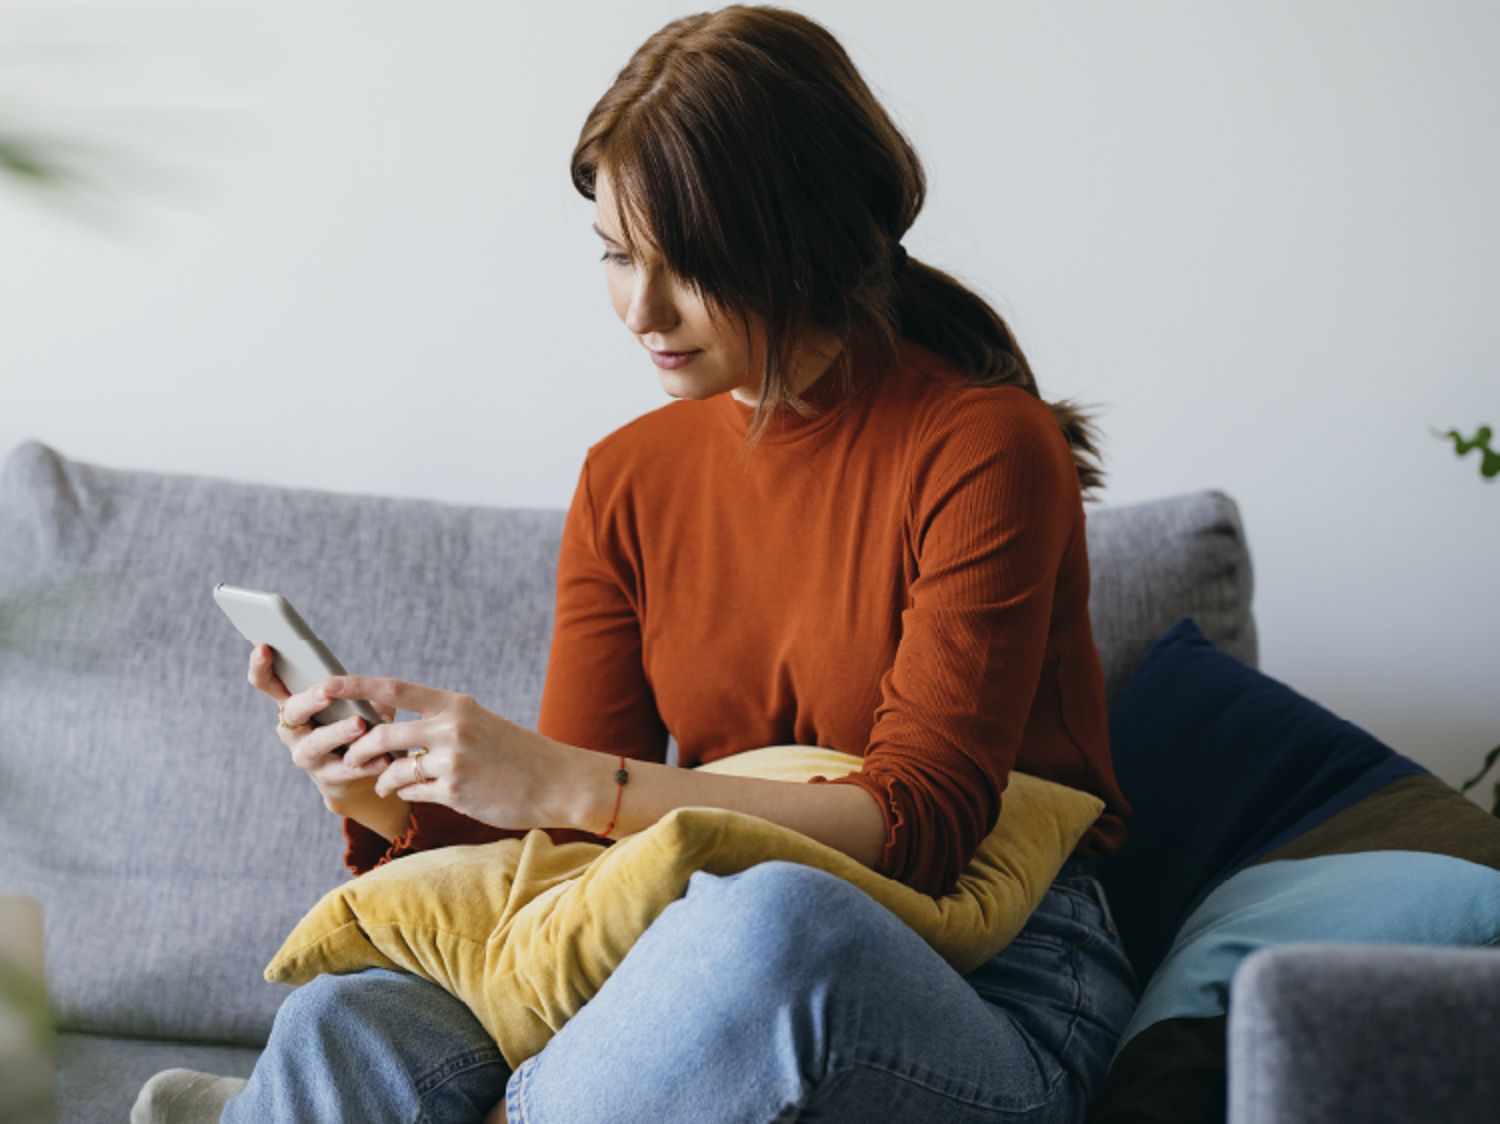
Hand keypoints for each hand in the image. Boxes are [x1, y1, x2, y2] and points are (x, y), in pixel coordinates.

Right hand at [247, 644, 398, 811]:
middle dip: (308, 701)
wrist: (358, 772)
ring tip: (359, 724)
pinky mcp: (327, 778)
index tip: (263, 647)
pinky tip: (383, 758)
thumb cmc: (351, 722)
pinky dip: (365, 763)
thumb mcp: (352, 701)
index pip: (268, 683)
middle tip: (326, 692)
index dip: (260, 667)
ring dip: (337, 732)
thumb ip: (354, 689)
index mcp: (294, 703)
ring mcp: (306, 755)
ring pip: (316, 743)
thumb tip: (366, 684)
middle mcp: (293, 729)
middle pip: (292, 711)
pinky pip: (345, 770)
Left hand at [330, 674, 575, 830]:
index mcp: (455, 704)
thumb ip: (440, 724)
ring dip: (381, 779)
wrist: (556, 782)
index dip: (355, 685)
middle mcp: (451, 728)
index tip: (323, 684)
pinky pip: (412, 792)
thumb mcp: (479, 724)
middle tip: (352, 756)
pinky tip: (415, 793)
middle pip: (382, 733)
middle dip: (359, 748)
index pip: (395, 689)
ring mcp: (452, 761)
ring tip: (383, 784)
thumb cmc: (516, 754)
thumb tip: (395, 736)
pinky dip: (407, 794)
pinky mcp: (454, 791)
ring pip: (393, 769)